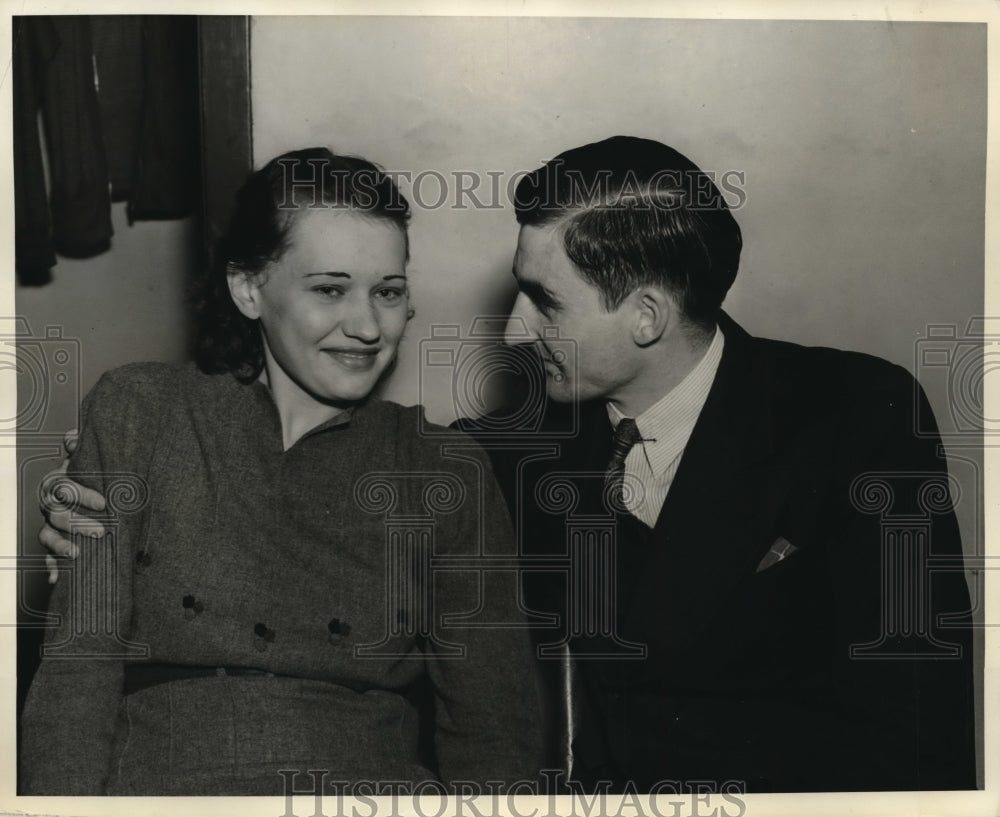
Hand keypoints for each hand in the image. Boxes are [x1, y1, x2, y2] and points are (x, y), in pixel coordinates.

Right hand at [38, 430, 106, 583]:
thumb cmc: (92, 477)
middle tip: (101, 531)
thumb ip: (83, 449)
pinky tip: (57, 578)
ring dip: (61, 545)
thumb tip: (73, 436)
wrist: (95, 493)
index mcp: (58, 483)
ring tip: (78, 554)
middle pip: (55, 514)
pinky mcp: (53, 544)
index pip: (62, 487)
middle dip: (76, 523)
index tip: (104, 503)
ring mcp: (49, 525)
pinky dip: (53, 568)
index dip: (81, 494)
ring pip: (47, 535)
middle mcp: (50, 505)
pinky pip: (47, 557)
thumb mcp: (91, 462)